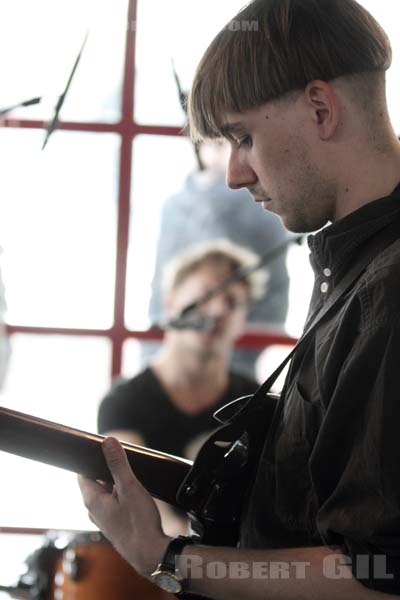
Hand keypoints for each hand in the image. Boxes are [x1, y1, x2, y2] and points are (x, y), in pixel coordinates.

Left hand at [78, 436, 170, 575]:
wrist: (150, 554)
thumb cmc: (138, 523)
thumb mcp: (129, 487)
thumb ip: (117, 464)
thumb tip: (108, 441)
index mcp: (92, 500)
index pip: (82, 473)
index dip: (90, 459)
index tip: (103, 449)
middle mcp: (94, 511)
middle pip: (95, 482)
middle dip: (107, 470)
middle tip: (123, 460)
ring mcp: (105, 519)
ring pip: (106, 493)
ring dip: (116, 483)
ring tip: (132, 477)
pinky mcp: (116, 525)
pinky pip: (114, 503)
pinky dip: (121, 495)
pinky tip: (136, 494)